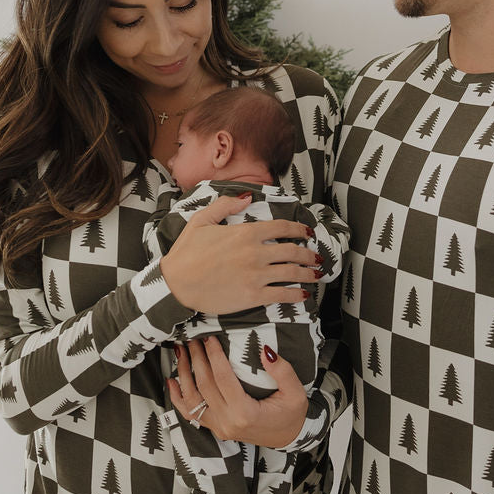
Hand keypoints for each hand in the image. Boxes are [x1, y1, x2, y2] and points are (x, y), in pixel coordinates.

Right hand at [160, 192, 317, 314]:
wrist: (175, 284)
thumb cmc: (186, 253)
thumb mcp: (201, 220)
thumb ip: (225, 205)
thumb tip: (247, 197)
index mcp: (245, 233)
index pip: (282, 228)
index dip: (299, 229)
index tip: (308, 232)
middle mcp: (255, 253)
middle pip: (293, 251)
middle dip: (309, 254)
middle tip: (317, 257)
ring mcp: (256, 276)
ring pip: (292, 273)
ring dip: (309, 274)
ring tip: (317, 275)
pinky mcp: (253, 296)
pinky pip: (282, 295)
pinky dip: (296, 294)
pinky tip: (303, 295)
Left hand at [168, 336, 309, 447]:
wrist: (288, 437)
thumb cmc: (291, 415)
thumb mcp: (295, 393)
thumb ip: (282, 371)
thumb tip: (264, 350)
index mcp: (246, 413)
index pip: (223, 378)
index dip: (213, 356)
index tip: (209, 338)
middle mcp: (228, 422)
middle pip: (204, 385)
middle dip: (196, 359)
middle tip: (192, 339)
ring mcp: (219, 427)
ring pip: (192, 399)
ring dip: (184, 373)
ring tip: (181, 352)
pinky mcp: (215, 428)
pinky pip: (191, 413)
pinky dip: (178, 398)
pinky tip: (171, 381)